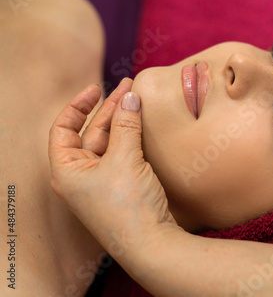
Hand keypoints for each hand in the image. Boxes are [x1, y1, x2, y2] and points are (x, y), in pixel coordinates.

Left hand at [48, 79, 178, 255]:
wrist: (151, 243)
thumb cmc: (128, 206)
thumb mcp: (125, 159)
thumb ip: (126, 124)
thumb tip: (130, 96)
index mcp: (67, 170)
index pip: (63, 128)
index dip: (79, 105)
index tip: (98, 88)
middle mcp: (80, 176)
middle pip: (90, 133)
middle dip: (109, 109)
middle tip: (130, 88)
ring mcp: (101, 182)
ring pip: (109, 143)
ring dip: (123, 122)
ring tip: (138, 101)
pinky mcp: (120, 187)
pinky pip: (122, 155)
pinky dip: (131, 138)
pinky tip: (142, 125)